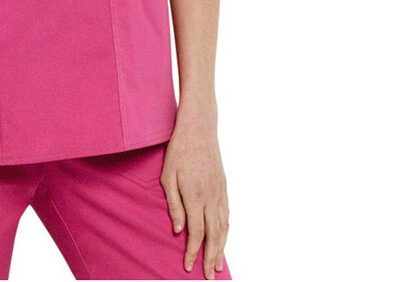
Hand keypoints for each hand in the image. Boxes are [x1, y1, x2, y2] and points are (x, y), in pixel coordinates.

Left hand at [161, 119, 229, 278]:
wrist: (199, 128)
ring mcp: (220, 192)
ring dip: (221, 248)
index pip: (196, 233)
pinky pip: (227, 215)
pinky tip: (223, 240)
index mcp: (195, 196)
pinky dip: (226, 231)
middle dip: (210, 258)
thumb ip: (174, 204)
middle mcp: (211, 197)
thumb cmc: (178, 150)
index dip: (193, 252)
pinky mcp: (224, 187)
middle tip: (209, 276)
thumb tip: (179, 231)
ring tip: (217, 265)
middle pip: (213, 235)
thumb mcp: (167, 176)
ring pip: (223, 227)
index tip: (188, 267)